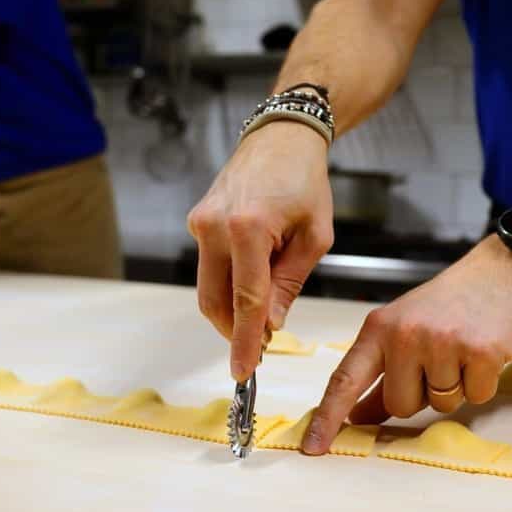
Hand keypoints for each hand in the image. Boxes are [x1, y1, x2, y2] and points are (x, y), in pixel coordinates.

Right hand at [187, 121, 332, 380]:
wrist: (281, 138)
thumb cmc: (306, 183)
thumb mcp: (314, 236)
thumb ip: (289, 283)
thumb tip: (269, 324)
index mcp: (247, 228)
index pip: (245, 300)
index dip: (245, 341)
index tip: (243, 373)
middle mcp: (214, 226)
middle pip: (215, 301)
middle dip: (235, 330)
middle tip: (262, 344)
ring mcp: (200, 223)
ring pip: (207, 288)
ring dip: (231, 310)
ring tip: (262, 313)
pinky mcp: (197, 221)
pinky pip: (208, 267)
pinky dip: (228, 285)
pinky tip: (253, 281)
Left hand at [301, 237, 511, 453]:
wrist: (496, 273)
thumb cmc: (446, 304)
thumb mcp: (402, 328)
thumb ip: (379, 374)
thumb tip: (357, 416)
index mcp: (379, 328)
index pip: (346, 379)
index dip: (328, 416)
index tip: (314, 447)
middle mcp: (406, 334)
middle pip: (400, 406)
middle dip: (421, 394)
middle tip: (438, 360)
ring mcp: (443, 343)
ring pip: (440, 404)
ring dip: (454, 387)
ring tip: (461, 351)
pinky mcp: (480, 352)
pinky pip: (475, 397)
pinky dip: (481, 383)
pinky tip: (481, 353)